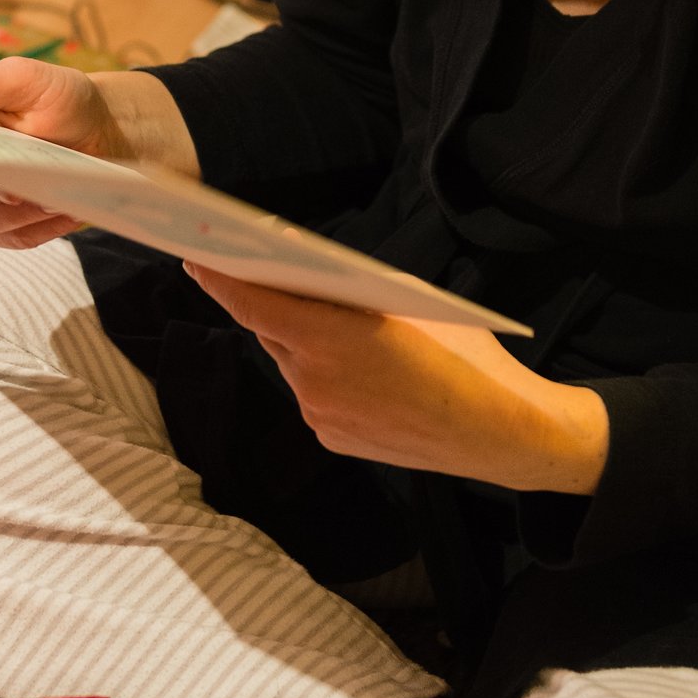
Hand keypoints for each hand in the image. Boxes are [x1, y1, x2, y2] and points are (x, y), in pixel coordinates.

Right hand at [0, 60, 197, 250]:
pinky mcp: (5, 226)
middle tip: (35, 181)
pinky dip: (41, 229)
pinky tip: (66, 211)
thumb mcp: (27, 79)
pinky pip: (14, 239)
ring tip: (59, 196)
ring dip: (26, 212)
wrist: (99, 130)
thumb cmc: (59, 99)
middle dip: (1, 187)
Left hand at [184, 265, 608, 494]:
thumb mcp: (412, 306)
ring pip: (293, 364)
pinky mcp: (332, 440)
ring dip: (304, 343)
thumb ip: (354, 297)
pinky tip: (361, 373)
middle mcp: (314, 381)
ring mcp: (320, 415)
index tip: (194, 257)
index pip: (255, 303)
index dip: (221, 279)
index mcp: (331, 338)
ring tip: (340, 329)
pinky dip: (324, 377)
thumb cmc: (466, 357)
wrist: (502, 434)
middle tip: (272, 277)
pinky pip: (314, 395)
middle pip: (274, 331)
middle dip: (275, 306)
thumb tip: (317, 281)